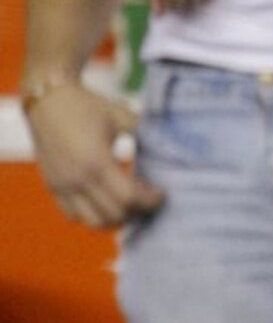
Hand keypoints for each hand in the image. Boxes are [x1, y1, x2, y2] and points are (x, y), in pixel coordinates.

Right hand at [29, 80, 159, 229]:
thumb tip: (174, 150)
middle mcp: (77, 179)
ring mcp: (62, 186)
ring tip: (129, 203)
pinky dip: (92, 215)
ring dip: (115, 218)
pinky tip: (106, 200)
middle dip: (137, 211)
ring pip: (92, 222)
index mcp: (97, 162)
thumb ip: (146, 136)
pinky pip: (73, 215)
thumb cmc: (90, 106)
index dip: (150, 201)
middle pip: (114, 215)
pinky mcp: (52, 187)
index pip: (129, 199)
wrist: (49, 100)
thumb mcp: (123, 117)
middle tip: (149, 198)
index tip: (161, 193)